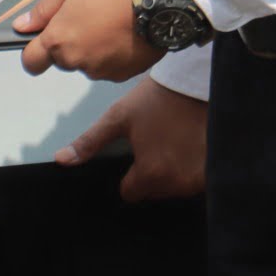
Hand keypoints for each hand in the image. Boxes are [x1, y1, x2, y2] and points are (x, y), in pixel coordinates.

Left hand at [16, 0, 161, 81]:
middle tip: (86, 17)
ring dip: (91, 48)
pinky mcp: (120, 76)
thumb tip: (23, 25)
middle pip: (62, 59)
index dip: (33, 53)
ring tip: (109, 22)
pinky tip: (121, 34)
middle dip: (69, 42)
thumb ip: (44, 9)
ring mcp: (99, 71)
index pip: (31, 62)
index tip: (39, 44)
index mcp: (59, 40)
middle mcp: (76, 61)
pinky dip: (111, 55)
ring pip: (86, 63)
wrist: (158, 4)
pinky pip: (107, 67)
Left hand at [60, 78, 206, 201]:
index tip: (137, 153)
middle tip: (156, 142)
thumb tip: (61, 161)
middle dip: (151, 173)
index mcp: (150, 174)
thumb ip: (90, 141)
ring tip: (174, 141)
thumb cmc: (158, 98)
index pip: (130, 192)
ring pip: (175, 188)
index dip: (130, 174)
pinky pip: (197, 182)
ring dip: (172, 172)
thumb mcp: (119, 116)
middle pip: (153, 192)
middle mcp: (176, 184)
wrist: (199, 82)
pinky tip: (190, 146)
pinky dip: (192, 169)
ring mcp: (199, 181)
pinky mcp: (214, 173)